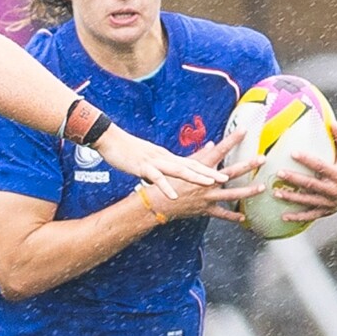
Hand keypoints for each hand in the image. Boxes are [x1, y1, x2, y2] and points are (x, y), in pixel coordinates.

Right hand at [92, 123, 227, 198]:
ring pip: (178, 170)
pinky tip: (174, 195)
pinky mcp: (143, 167)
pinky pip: (156, 178)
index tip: (224, 174)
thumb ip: (161, 163)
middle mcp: (164, 158)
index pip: (191, 163)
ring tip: (209, 183)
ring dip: (195, 177)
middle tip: (225, 178)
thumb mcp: (149, 157)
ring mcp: (155, 162)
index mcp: (167, 157)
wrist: (110, 140)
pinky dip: (166, 187)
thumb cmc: (128, 150)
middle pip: (190, 166)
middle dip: (208, 172)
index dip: (208, 169)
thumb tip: (169, 169)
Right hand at [145, 127, 266, 222]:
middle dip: (248, 165)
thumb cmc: (170, 180)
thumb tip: (211, 144)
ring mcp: (207, 196)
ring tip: (262, 187)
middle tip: (262, 159)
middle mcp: (206, 182)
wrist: (159, 202)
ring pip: (232, 194)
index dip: (232, 140)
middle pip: (231, 172)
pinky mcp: (205, 209)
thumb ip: (200, 155)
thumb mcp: (183, 164)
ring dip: (248, 191)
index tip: (244, 130)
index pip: (219, 150)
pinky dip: (232, 216)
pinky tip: (243, 217)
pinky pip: (221, 214)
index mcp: (201, 168)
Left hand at [276, 121, 336, 221]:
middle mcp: (333, 190)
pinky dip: (297, 217)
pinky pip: (309, 215)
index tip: (292, 153)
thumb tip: (333, 121)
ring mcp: (328, 203)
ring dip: (291, 198)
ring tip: (275, 192)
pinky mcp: (325, 211)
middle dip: (294, 179)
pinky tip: (283, 216)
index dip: (307, 160)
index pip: (320, 166)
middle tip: (279, 173)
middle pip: (311, 184)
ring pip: (307, 201)